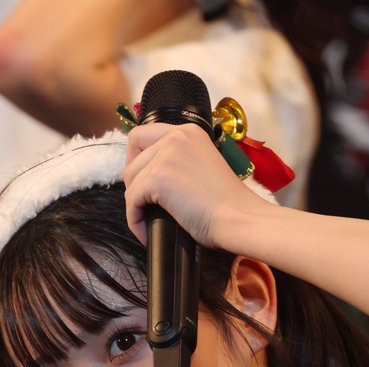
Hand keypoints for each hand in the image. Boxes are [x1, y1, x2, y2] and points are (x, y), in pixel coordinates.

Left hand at [123, 121, 270, 249]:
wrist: (238, 217)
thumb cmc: (226, 204)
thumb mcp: (201, 166)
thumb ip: (178, 162)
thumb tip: (149, 178)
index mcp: (188, 132)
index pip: (143, 134)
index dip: (136, 158)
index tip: (142, 180)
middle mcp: (176, 136)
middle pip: (132, 157)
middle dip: (133, 183)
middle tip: (144, 204)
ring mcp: (166, 155)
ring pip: (130, 180)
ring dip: (135, 204)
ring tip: (149, 221)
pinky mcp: (158, 178)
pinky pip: (131, 201)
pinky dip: (135, 220)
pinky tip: (147, 233)